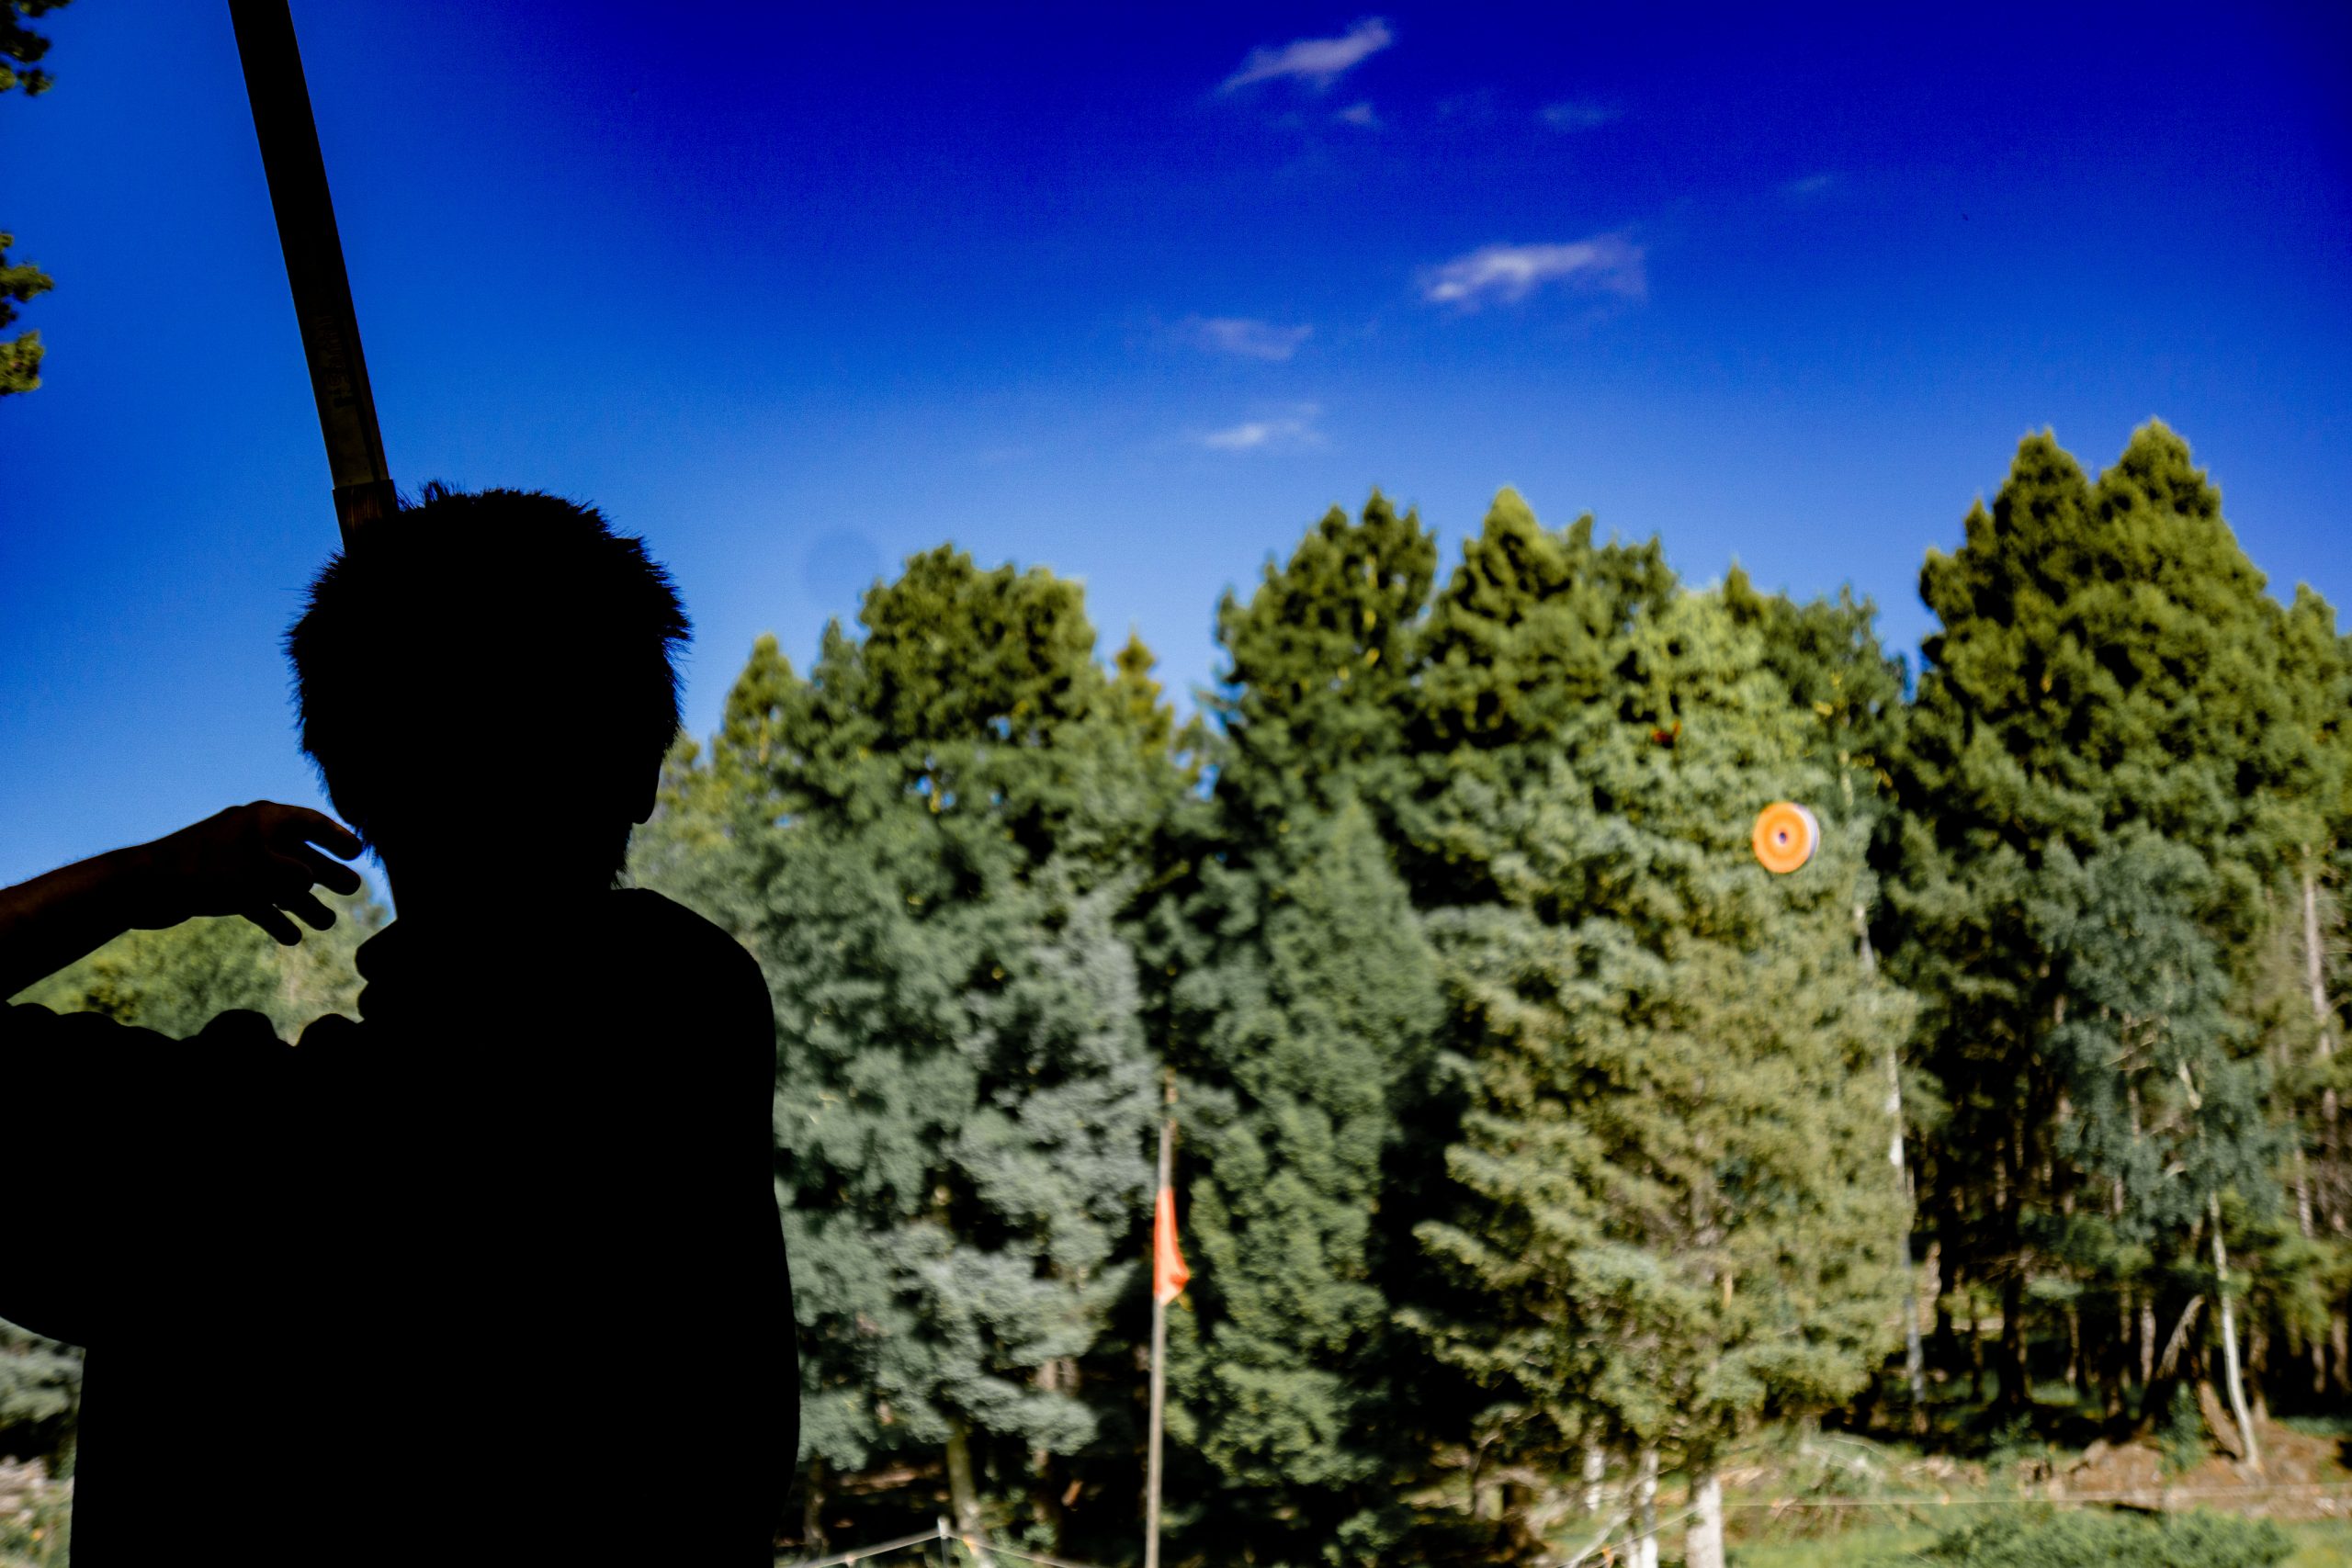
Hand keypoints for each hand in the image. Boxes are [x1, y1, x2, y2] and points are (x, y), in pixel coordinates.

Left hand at [134, 802, 365, 943]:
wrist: (144, 888)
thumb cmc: (207, 871)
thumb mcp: (263, 871)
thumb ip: (296, 874)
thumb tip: (310, 880)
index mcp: (264, 819)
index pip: (310, 823)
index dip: (337, 837)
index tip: (359, 852)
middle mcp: (252, 836)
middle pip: (298, 854)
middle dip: (326, 874)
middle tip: (354, 889)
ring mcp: (235, 861)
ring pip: (278, 881)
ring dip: (303, 902)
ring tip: (327, 924)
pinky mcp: (219, 885)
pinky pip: (256, 899)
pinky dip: (273, 916)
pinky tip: (290, 938)